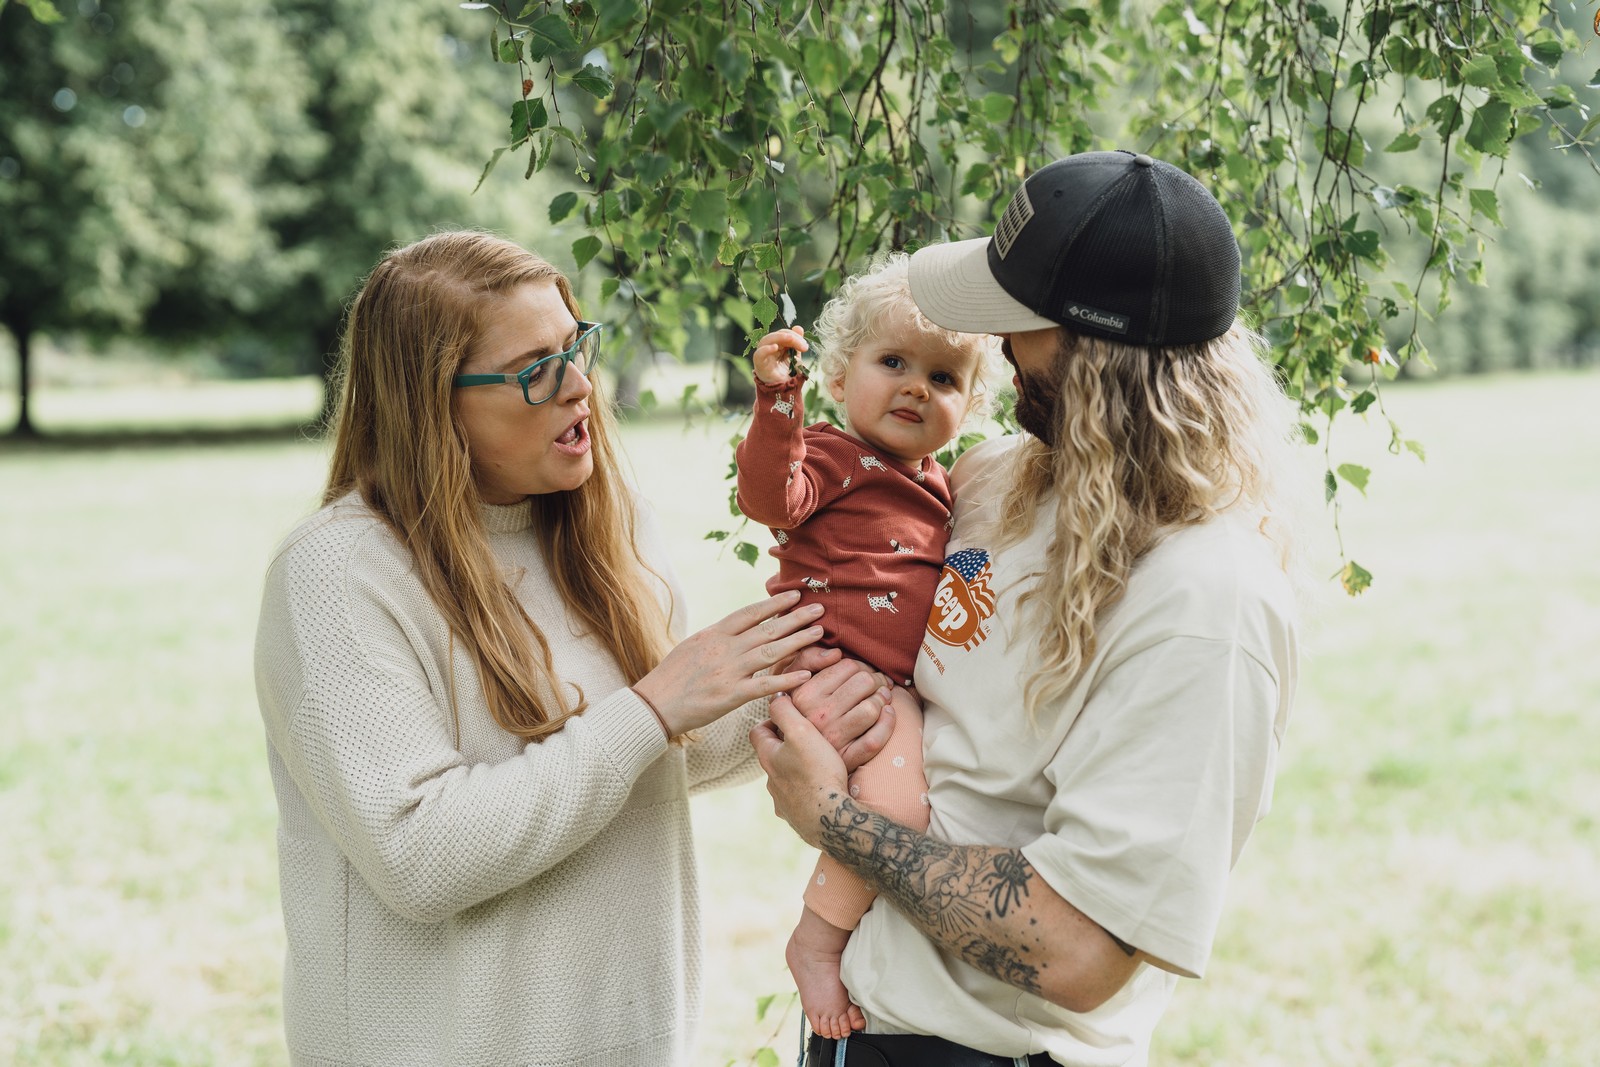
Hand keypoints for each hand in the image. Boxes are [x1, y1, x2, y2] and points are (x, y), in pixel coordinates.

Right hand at [634, 591, 823, 736]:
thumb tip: (737, 628)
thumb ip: (718, 638)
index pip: (749, 612)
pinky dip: (786, 680)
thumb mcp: (693, 646)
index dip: (774, 603)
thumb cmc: (671, 677)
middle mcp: (724, 649)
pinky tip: (805, 675)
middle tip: (819, 609)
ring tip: (819, 633)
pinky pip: (764, 686)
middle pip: (767, 629)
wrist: (654, 704)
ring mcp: (728, 671)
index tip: (794, 594)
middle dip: (796, 618)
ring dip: (798, 641)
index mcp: (713, 634)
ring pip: (771, 652)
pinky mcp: (731, 696)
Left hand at [751, 692, 850, 848]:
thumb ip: (785, 711)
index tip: (789, 717)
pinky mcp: (795, 817)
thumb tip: (776, 696)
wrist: (829, 819)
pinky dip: (805, 792)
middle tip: (807, 738)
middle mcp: (770, 781)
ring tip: (817, 764)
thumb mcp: (801, 732)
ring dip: (795, 770)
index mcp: (768, 758)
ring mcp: (782, 801)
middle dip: (785, 746)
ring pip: (784, 779)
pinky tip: (820, 790)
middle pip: (771, 756)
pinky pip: (797, 800)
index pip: (758, 731)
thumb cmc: (817, 773)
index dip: (771, 721)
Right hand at [753, 325, 806, 385]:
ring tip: (792, 341)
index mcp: (777, 346)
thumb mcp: (796, 356)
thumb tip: (798, 327)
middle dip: (791, 337)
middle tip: (803, 346)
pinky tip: (775, 347)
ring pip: (766, 340)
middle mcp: (768, 349)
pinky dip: (766, 349)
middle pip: (776, 335)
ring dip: (780, 338)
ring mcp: (763, 356)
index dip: (794, 335)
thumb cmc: (789, 374)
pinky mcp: (759, 365)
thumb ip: (797, 343)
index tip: (805, 346)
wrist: (786, 392)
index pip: (783, 334)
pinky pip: (759, 354)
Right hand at [788, 656, 893, 771]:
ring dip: (882, 699)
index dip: (863, 666)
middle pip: (864, 683)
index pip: (848, 666)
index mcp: (805, 694)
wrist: (797, 760)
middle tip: (878, 684)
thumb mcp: (793, 683)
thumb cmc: (799, 714)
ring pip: (871, 709)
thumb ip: (808, 659)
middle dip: (877, 680)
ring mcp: (833, 738)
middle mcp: (818, 715)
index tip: (866, 673)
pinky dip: (888, 723)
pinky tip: (887, 714)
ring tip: (881, 699)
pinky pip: (875, 739)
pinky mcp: (847, 758)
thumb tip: (835, 653)